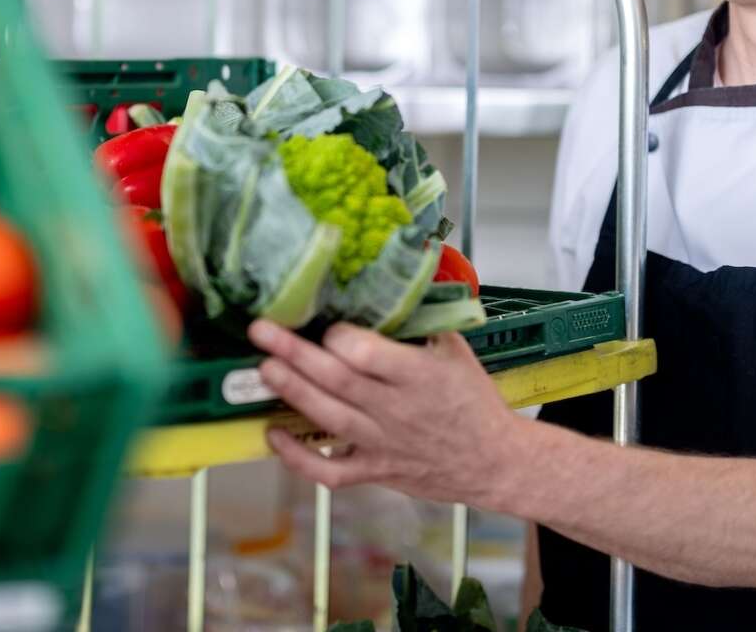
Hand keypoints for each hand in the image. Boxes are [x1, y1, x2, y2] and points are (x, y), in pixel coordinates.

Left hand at [249, 319, 521, 507]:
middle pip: (338, 381)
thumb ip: (418, 321)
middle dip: (295, 354)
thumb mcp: (455, 350)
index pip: (368, 355)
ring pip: (329, 417)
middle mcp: (398, 409)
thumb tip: (382, 284)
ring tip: (263, 368)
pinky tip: (273, 434)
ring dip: (292, 392)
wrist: (494, 462)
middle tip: (261, 331)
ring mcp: (383, 443)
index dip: (340, 337)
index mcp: (420, 375)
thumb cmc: (472, 400)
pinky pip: (330, 470)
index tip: (326, 323)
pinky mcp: (375, 470)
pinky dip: (297, 457)